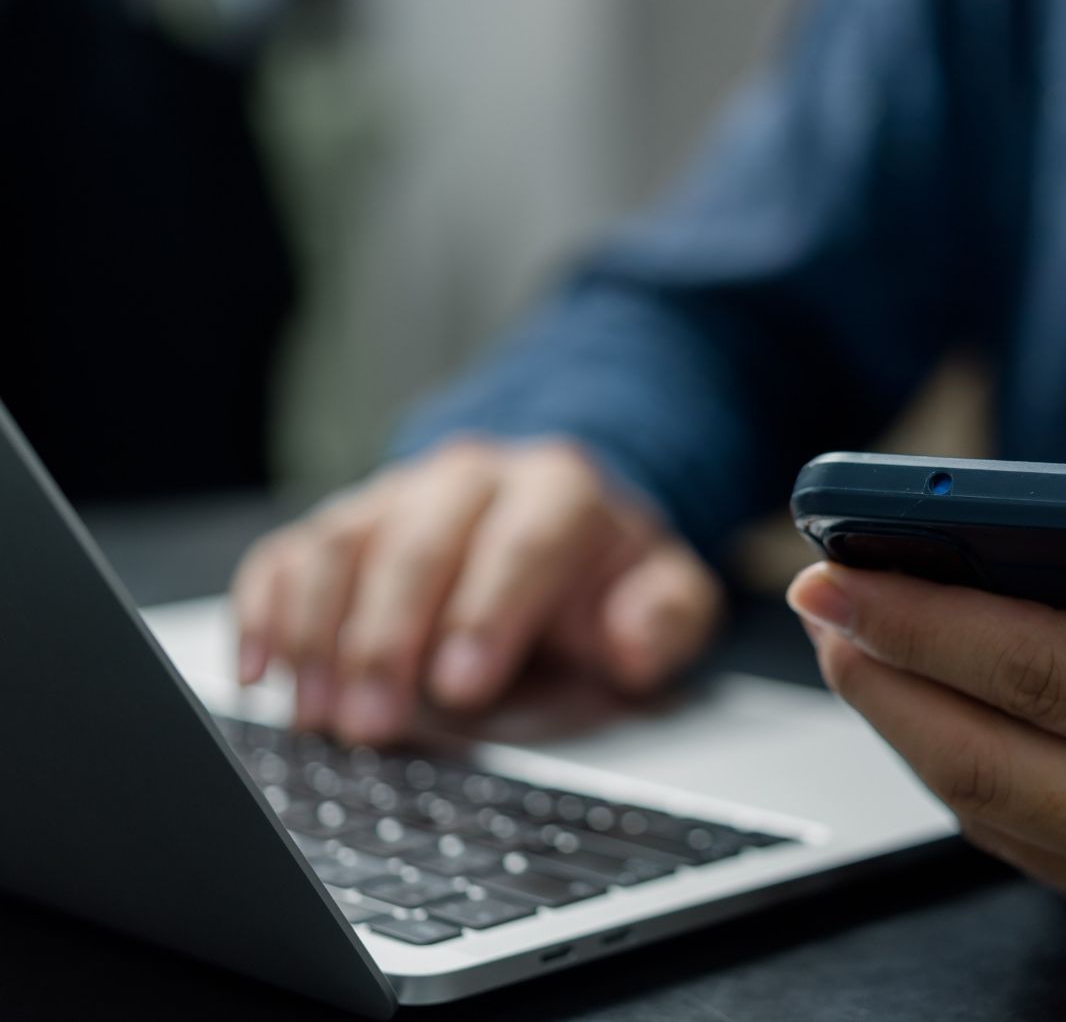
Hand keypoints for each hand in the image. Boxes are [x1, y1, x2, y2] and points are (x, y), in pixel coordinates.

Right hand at [233, 438, 721, 743]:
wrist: (558, 521)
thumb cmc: (604, 574)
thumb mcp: (667, 593)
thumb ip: (668, 616)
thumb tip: (631, 641)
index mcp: (558, 490)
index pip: (520, 543)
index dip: (487, 612)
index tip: (461, 685)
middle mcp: (469, 479)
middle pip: (417, 545)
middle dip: (389, 639)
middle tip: (373, 725)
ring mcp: (397, 495)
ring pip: (342, 545)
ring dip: (319, 634)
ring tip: (317, 716)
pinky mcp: (345, 524)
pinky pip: (288, 552)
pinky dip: (263, 609)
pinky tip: (259, 671)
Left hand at [788, 448, 1065, 977]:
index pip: (1054, 673)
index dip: (931, 619)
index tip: (841, 573)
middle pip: (994, 760)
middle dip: (883, 679)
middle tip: (814, 608)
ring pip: (1004, 822)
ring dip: (910, 734)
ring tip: (856, 655)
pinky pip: (1048, 857)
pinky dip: (974, 785)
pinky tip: (940, 725)